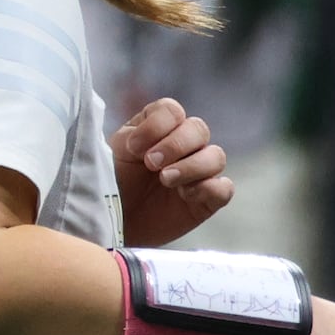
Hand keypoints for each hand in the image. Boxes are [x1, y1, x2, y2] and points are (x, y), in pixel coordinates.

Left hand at [112, 98, 231, 247]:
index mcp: (158, 128)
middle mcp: (183, 146)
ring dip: (191, 166)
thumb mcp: (110, 155)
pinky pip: (224, 188)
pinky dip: (209, 188)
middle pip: (198, 128)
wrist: (113, 223)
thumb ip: (129, 137)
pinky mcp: (207, 199)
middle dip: (175, 144)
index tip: (133, 147)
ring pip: (216, 156)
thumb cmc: (110, 185)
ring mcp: (198, 172)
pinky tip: (186, 196)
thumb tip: (141, 134)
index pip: (172, 111)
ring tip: (166, 180)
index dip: (157, 125)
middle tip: (151, 164)